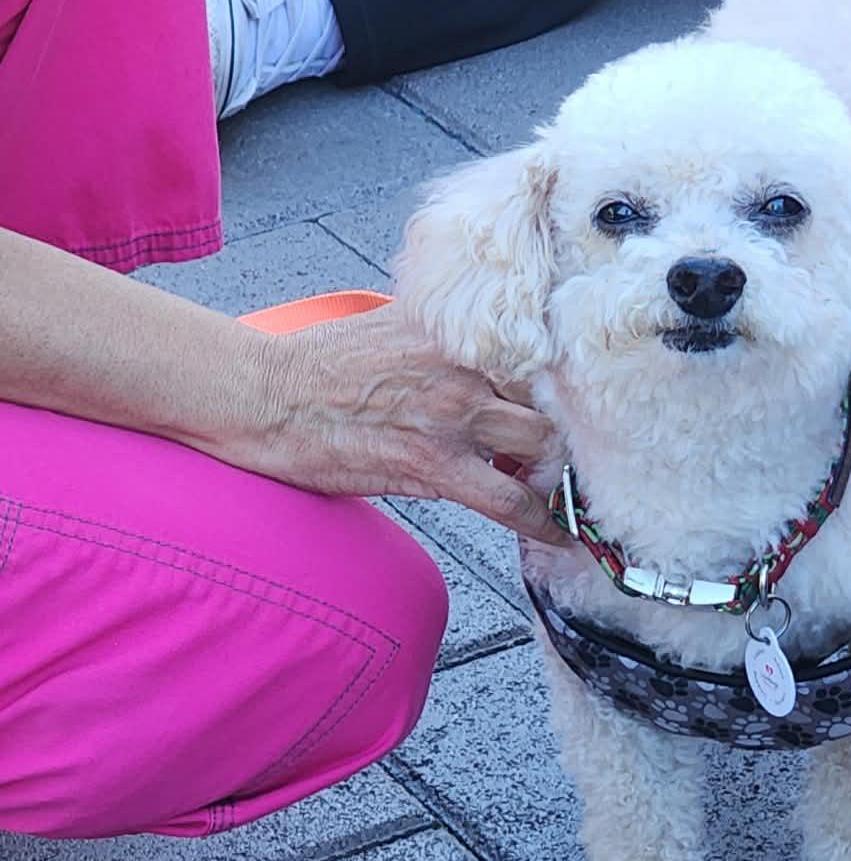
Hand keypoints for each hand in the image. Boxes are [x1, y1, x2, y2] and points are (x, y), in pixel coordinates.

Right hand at [246, 303, 565, 541]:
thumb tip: (482, 358)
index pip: (542, 352)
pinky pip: (510, 501)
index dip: (564, 386)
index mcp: (460, 329)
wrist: (267, 395)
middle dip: (564, 431)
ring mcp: (454, 413)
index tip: (573, 406)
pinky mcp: (434, 463)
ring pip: (543, 447)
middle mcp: (467, 364)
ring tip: (555, 493)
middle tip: (557, 454)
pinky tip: (558, 536)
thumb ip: (446, 336)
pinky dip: (543, 523)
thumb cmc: (321, 363)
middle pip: (554, 399)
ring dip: (555, 474)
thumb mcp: (395, 324)